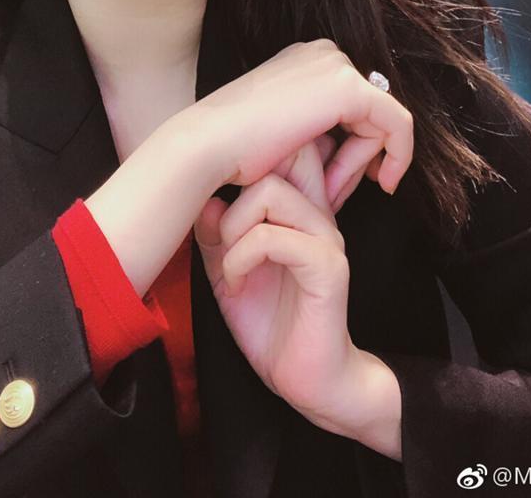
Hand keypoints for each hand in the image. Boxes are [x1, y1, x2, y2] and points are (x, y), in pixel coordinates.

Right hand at [182, 39, 412, 199]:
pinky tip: (385, 183)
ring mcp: (334, 65)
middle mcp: (321, 52)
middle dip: (358, 157)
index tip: (336, 183)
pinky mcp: (348, 88)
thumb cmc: (233, 148)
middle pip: (368, 110)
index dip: (350, 148)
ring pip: (381, 120)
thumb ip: (312, 125)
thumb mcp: (281, 128)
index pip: (350, 104)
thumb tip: (348, 146)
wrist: (209, 145)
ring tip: (333, 194)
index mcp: (303, 58)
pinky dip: (399, 157)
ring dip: (363, 163)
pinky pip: (398, 125)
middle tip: (334, 194)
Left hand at [193, 134, 367, 423]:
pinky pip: (272, 238)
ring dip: (232, 228)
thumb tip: (203, 197)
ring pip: (269, 191)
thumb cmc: (269, 322)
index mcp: (298, 208)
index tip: (214, 206)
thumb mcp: (226, 267)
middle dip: (230, 193)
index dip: (240, 162)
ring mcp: (326, 237)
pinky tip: (236, 283)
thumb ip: (214, 230)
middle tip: (220, 238)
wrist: (308, 380)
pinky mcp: (328, 267)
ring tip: (229, 264)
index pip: (281, 149)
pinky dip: (240, 258)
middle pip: (273, 157)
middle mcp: (317, 213)